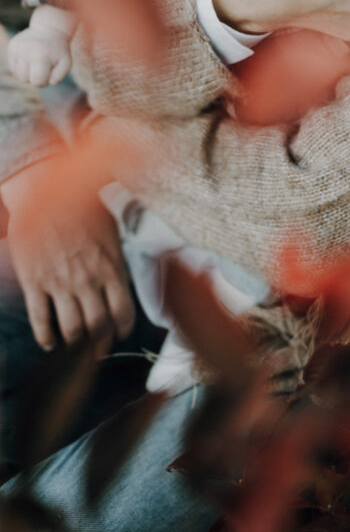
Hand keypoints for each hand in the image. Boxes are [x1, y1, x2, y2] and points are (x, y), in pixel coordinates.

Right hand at [2, 160, 134, 351]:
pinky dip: (46, 338)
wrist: (45, 188)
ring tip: (75, 342)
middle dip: (100, 344)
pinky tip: (49, 343)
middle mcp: (88, 279)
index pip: (124, 312)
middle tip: (98, 348)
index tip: (120, 333)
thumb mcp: (111, 228)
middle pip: (99, 327)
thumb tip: (127, 273)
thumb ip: (117, 256)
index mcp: (111, 266)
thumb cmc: (81, 204)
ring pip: (72, 329)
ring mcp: (60, 283)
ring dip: (75, 341)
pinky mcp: (34, 283)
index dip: (123, 329)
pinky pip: (41, 320)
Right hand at [7, 26, 71, 86]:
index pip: (37, 81)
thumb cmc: (59, 50)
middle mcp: (25, 52)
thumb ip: (59, 77)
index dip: (44, 81)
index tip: (49, 72)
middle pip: (24, 80)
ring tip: (36, 63)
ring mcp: (16, 49)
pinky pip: (13, 67)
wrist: (49, 29)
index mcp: (40, 56)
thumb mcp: (66, 62)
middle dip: (34, 78)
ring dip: (27, 73)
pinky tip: (29, 58)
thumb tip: (49, 82)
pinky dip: (21, 67)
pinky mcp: (11, 47)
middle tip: (43, 67)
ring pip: (17, 75)